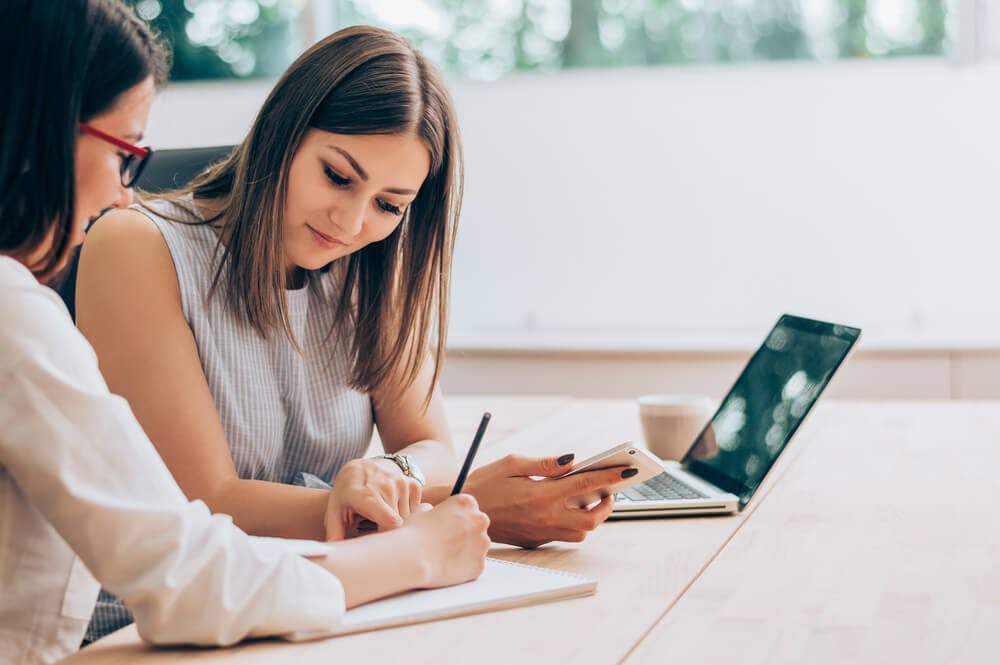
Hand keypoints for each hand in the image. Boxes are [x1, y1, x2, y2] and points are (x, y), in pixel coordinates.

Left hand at [324, 458, 422, 539]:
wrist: (362, 467)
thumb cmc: (347, 494)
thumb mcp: (334, 511)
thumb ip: (334, 533)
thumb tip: (334, 554)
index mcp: (368, 496)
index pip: (391, 524)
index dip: (387, 538)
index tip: (376, 542)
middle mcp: (388, 487)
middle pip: (400, 525)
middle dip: (390, 534)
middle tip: (375, 532)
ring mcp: (403, 484)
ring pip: (410, 520)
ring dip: (399, 526)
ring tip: (382, 521)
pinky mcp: (413, 484)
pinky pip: (416, 511)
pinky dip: (406, 516)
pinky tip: (392, 511)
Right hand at [401, 494, 490, 587]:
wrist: (414, 557)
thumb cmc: (414, 532)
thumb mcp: (421, 511)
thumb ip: (433, 509)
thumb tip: (431, 511)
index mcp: (467, 503)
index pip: (469, 508)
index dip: (458, 518)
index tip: (448, 526)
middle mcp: (480, 520)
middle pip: (477, 526)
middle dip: (466, 533)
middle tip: (448, 542)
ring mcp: (482, 543)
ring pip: (478, 546)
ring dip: (467, 550)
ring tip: (445, 556)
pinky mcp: (480, 564)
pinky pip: (474, 565)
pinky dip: (464, 567)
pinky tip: (448, 567)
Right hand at [464, 454, 628, 548]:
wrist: (463, 512)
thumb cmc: (484, 483)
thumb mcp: (512, 463)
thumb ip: (545, 463)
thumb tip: (573, 460)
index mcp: (541, 494)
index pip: (586, 484)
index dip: (611, 476)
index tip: (628, 469)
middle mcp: (545, 517)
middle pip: (592, 518)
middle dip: (607, 503)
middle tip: (609, 489)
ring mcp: (541, 532)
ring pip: (581, 532)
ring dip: (592, 516)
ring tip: (590, 498)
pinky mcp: (535, 541)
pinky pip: (565, 536)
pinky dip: (574, 523)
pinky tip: (569, 507)